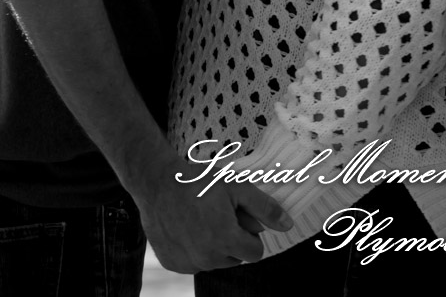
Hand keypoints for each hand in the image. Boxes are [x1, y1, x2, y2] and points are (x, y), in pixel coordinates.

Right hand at [138, 159, 291, 272]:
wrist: (156, 183)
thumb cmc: (198, 182)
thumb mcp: (236, 187)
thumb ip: (264, 207)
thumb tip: (288, 225)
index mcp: (226, 240)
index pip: (255, 253)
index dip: (250, 235)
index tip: (239, 218)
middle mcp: (208, 258)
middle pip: (235, 258)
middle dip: (232, 240)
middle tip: (219, 214)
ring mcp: (188, 263)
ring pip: (214, 261)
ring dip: (213, 246)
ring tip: (201, 218)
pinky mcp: (173, 264)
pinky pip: (193, 262)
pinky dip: (193, 250)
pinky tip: (186, 227)